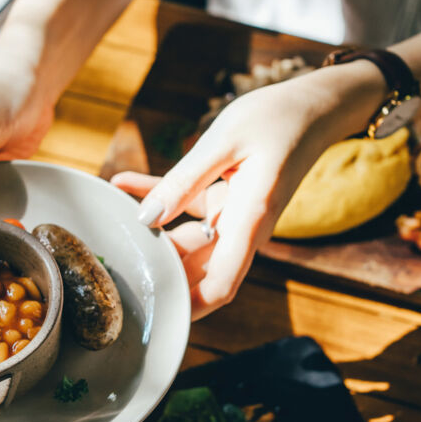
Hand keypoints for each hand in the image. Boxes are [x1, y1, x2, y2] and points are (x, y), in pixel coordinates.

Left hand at [111, 63, 384, 318]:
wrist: (312, 107)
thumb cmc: (276, 119)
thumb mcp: (224, 141)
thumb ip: (184, 181)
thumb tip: (147, 218)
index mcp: (249, 221)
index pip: (220, 286)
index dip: (188, 308)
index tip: (153, 314)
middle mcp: (243, 229)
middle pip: (197, 270)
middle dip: (159, 274)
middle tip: (112, 270)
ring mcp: (235, 218)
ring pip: (188, 243)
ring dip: (152, 236)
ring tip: (108, 224)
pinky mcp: (228, 203)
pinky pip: (188, 208)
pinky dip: (159, 198)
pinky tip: (123, 183)